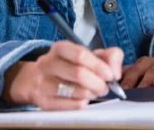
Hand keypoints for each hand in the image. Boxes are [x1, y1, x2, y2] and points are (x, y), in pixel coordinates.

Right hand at [2, 42, 123, 109]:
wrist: (39, 80)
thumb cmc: (71, 66)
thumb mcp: (90, 55)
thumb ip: (109, 56)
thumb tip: (115, 72)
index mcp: (60, 48)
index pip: (80, 54)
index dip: (98, 66)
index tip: (110, 75)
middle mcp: (47, 63)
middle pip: (78, 74)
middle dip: (97, 83)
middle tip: (105, 87)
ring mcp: (43, 83)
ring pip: (74, 91)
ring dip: (91, 94)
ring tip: (94, 92)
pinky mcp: (43, 102)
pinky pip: (68, 106)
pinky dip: (81, 104)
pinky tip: (84, 100)